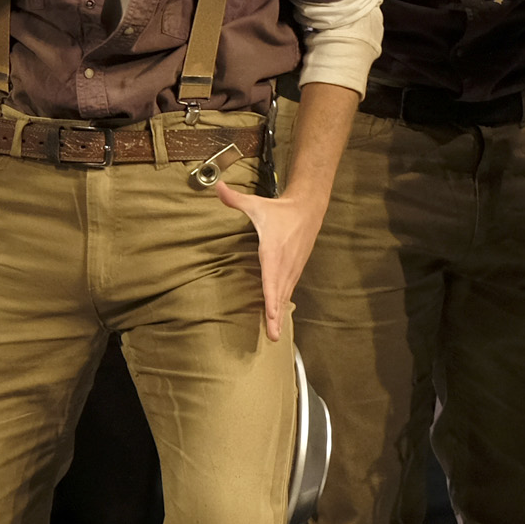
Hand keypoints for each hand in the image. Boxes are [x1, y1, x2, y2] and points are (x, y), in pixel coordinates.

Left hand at [215, 180, 323, 343]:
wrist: (308, 209)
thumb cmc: (278, 210)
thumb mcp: (256, 204)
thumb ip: (234, 199)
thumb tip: (216, 186)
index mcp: (273, 251)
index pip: (271, 278)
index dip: (271, 297)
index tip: (271, 313)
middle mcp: (284, 264)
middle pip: (279, 294)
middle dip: (276, 316)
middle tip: (274, 337)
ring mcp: (291, 268)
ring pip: (284, 295)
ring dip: (280, 316)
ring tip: (275, 335)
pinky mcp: (294, 270)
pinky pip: (287, 290)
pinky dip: (282, 305)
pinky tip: (278, 320)